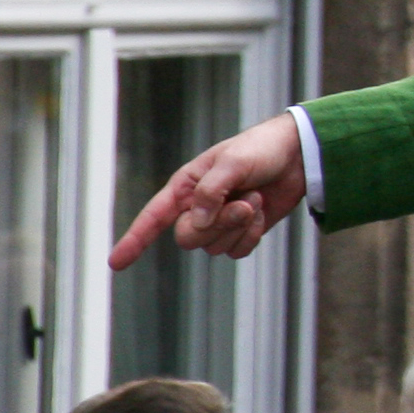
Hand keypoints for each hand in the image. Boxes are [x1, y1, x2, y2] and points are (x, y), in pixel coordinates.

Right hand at [106, 111, 306, 269]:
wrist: (298, 155)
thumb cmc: (261, 149)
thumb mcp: (233, 162)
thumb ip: (212, 191)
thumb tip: (196, 223)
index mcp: (186, 187)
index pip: (152, 217)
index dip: (134, 240)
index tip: (116, 263)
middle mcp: (197, 208)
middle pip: (188, 239)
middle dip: (218, 224)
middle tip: (244, 201)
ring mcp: (219, 223)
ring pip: (214, 247)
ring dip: (241, 225)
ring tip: (255, 198)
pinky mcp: (241, 233)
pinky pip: (237, 251)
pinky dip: (252, 235)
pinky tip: (262, 212)